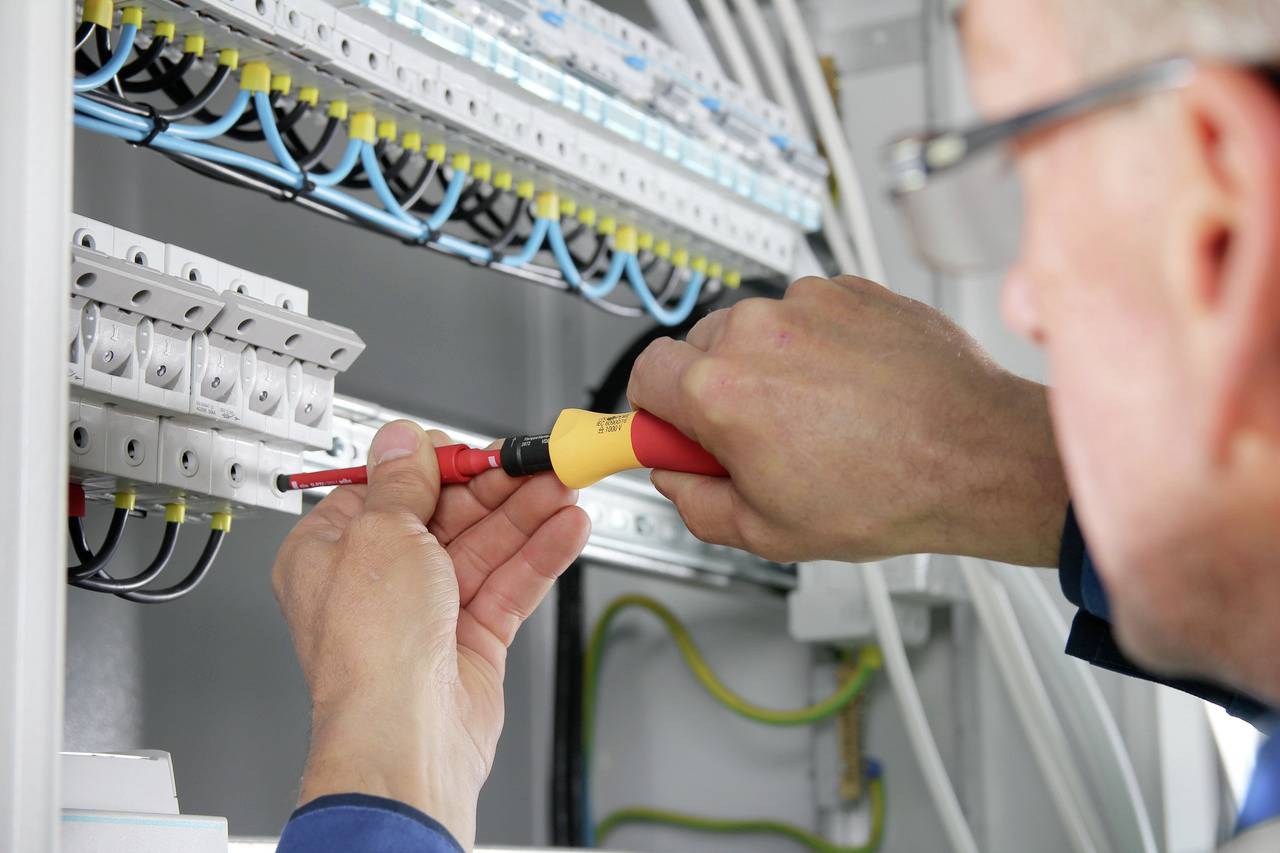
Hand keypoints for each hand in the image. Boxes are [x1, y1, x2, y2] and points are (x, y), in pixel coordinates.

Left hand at [272, 420, 589, 847]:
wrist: (406, 735)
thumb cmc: (369, 650)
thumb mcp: (380, 534)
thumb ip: (402, 481)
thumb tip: (401, 439)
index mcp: (332, 551)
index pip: (388, 489)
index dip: (434, 465)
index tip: (472, 448)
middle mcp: (378, 580)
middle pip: (446, 514)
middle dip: (495, 487)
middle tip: (537, 461)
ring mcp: (427, 610)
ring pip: (485, 546)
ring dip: (527, 513)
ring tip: (564, 484)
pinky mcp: (470, 637)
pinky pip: (509, 583)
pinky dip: (539, 554)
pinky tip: (566, 527)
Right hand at [627, 275, 1067, 565]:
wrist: (978, 454)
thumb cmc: (889, 491)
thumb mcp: (768, 532)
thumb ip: (694, 503)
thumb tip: (675, 477)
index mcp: (720, 390)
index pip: (642, 375)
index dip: (655, 411)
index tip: (672, 430)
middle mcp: (757, 331)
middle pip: (697, 348)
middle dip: (713, 390)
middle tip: (756, 437)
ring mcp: (807, 304)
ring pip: (755, 329)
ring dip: (768, 364)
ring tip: (817, 416)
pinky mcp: (851, 289)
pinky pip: (808, 314)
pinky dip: (817, 345)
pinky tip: (850, 389)